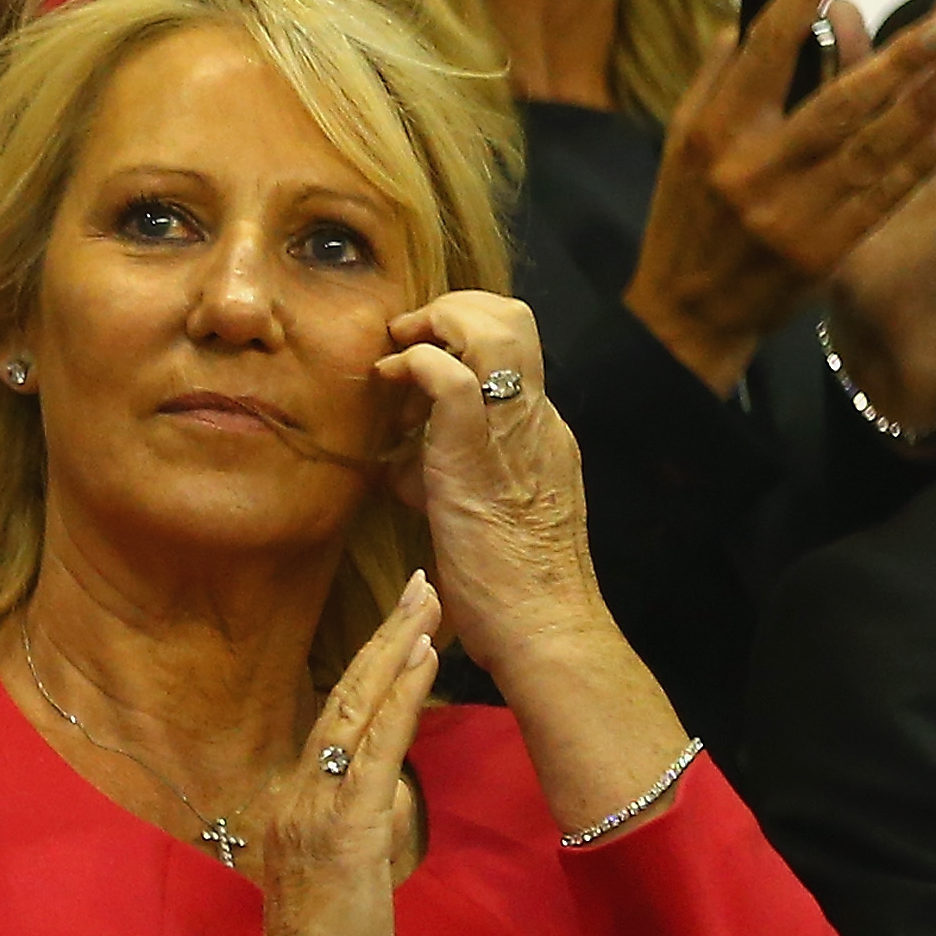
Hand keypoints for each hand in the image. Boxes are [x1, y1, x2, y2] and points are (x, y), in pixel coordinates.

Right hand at [237, 572, 443, 935]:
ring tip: (427, 598)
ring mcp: (315, 804)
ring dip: (396, 647)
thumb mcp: (341, 873)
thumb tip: (382, 792)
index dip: (369, 663)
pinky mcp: (344, 825)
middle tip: (419, 579)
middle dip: (385, 633)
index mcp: (293, 799)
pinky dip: (400, 694)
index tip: (401, 618)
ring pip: (357, 707)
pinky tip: (423, 656)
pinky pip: (376, 746)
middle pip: (343, 693)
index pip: (334, 716)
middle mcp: (295, 789)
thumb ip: (354, 824)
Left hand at [374, 291, 697, 833]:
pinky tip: (391, 381)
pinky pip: (451, 377)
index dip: (459, 338)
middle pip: (514, 315)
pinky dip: (415, 363)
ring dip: (436, 319)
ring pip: (495, 324)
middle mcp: (537, 420)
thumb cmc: (509, 592)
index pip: (511, 351)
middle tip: (407, 334)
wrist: (545, 629)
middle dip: (453, 305)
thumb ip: (445, 478)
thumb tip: (402, 465)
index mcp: (540, 434)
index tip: (413, 357)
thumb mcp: (475, 514)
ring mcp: (515, 431)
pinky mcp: (479, 454)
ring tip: (399, 346)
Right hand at [624, 0, 935, 396]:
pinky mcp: (822, 249)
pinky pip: (882, 194)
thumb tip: (752, 16)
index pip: (762, 53)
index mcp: (712, 135)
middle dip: (893, 61)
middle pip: (834, 104)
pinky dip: (922, 158)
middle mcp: (750, 170)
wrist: (687, 313)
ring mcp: (789, 214)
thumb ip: (716, 80)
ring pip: (868, 149)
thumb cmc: (686, 217)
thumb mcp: (679, 145)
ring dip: (921, 107)